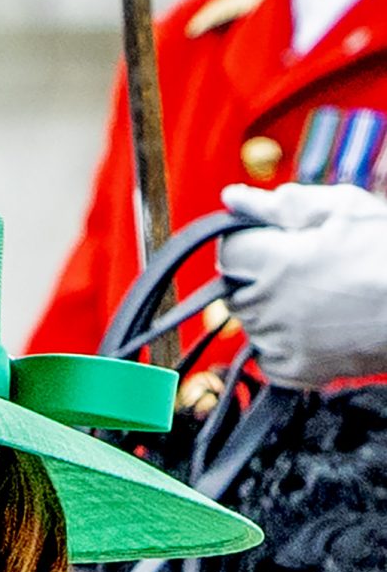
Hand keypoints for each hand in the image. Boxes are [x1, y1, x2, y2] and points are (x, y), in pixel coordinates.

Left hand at [219, 181, 386, 386]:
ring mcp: (284, 344)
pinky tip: (316, 324)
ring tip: (316, 296)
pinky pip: (269, 357)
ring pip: (251, 324)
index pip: (228, 251)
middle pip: (234, 290)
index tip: (273, 242)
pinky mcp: (299, 372)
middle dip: (256, 277)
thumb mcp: (342, 209)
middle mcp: (271, 307)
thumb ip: (279, 205)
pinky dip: (283, 343)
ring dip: (270, 310)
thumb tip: (233, 199)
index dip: (248, 242)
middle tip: (302, 268)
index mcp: (275, 263)